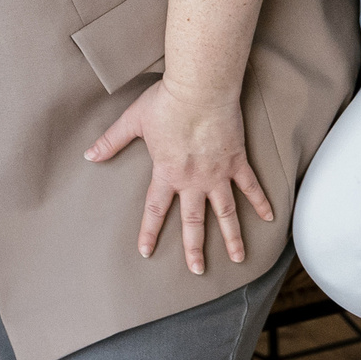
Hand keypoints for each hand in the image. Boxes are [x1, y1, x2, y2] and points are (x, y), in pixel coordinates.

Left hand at [83, 80, 273, 274]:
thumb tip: (89, 154)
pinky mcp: (237, 161)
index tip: (147, 252)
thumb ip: (111, 140)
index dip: (150, 232)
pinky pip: (251, 187)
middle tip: (198, 270)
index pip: (155, 210)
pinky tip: (271, 218)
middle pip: (193, 222)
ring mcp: (218, 174)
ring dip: (232, 237)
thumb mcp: (132, 120)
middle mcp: (193, 180)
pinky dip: (261, 202)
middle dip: (194, 249)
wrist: (200, 89)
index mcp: (167, 173)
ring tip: (238, 259)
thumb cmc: (165, 102)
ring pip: (226, 213)